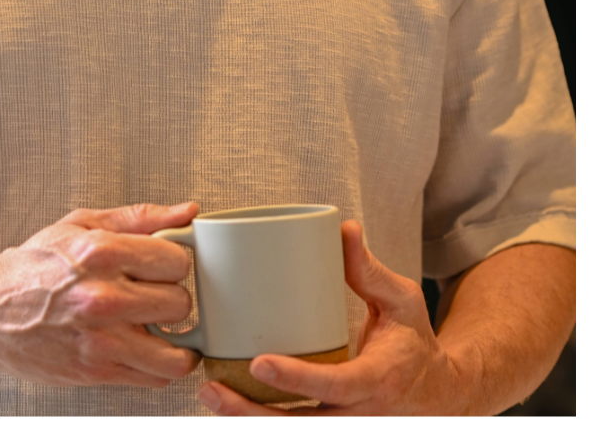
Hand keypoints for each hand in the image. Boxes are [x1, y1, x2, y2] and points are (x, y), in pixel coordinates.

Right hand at [0, 201, 201, 388]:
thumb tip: (187, 212)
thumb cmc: (34, 265)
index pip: (177, 261)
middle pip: (180, 304)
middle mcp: (102, 296)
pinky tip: (147, 349)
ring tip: (163, 329)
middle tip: (157, 295)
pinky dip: (160, 366)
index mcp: (101, 251)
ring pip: (175, 352)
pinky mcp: (94, 371)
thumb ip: (139, 217)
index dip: (175, 263)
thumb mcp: (81, 223)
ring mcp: (99, 339)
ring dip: (175, 341)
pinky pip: (154, 377)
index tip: (164, 267)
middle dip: (173, 298)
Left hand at [198, 220, 463, 415]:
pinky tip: (229, 407)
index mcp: (377, 379)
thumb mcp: (402, 300)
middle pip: (302, 426)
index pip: (334, 385)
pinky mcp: (335, 431)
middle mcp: (360, 415)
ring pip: (294, 435)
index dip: (296, 379)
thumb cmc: (414, 341)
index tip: (258, 363)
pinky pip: (297, 433)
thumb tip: (343, 229)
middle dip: (252, 414)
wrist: (440, 393)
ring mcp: (347, 429)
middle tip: (212, 389)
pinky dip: (261, 424)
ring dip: (248, 422)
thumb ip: (369, 269)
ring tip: (211, 396)